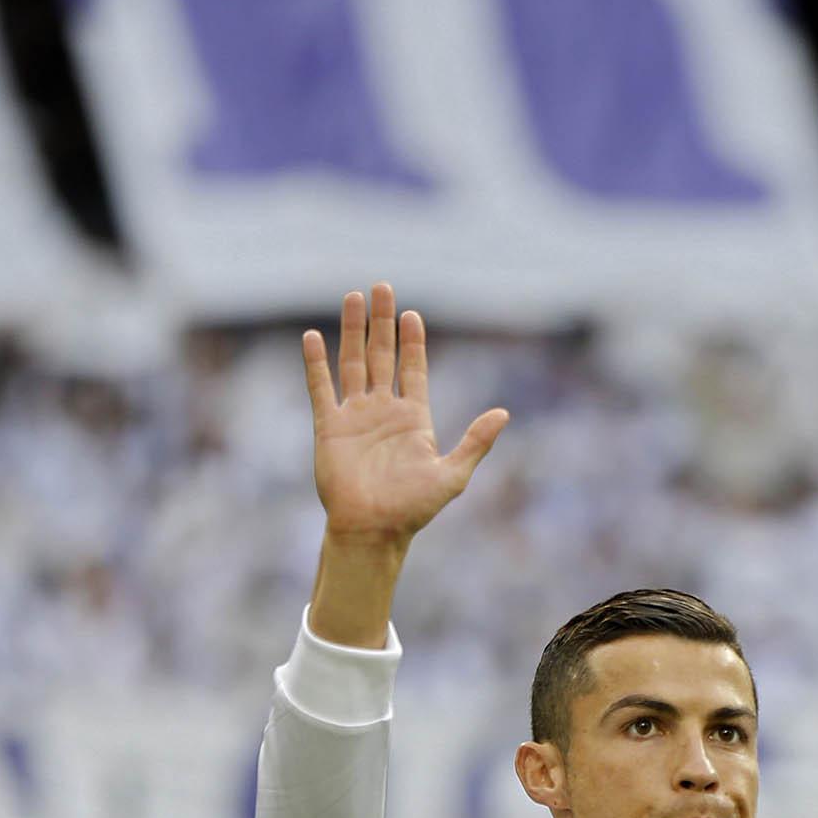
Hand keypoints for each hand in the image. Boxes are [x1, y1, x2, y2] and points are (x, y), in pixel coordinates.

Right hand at [303, 282, 508, 546]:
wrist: (373, 530)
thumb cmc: (413, 509)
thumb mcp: (453, 475)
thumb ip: (475, 442)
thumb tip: (504, 413)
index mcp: (413, 418)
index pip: (413, 368)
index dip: (412, 341)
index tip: (411, 314)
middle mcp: (383, 410)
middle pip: (381, 355)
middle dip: (381, 322)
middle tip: (381, 286)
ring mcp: (355, 416)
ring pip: (352, 363)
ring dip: (352, 331)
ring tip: (353, 297)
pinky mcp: (329, 427)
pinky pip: (321, 388)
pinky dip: (316, 363)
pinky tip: (313, 336)